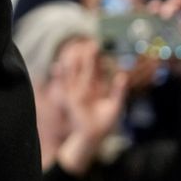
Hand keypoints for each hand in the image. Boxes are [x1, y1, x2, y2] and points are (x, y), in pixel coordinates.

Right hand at [54, 39, 127, 174]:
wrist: (93, 135)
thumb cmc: (105, 122)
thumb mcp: (115, 106)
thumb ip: (118, 91)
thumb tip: (123, 75)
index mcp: (98, 87)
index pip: (97, 70)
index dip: (97, 59)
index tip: (98, 47)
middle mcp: (86, 87)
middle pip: (86, 69)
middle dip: (88, 57)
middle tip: (91, 44)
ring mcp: (76, 91)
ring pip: (74, 74)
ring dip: (73, 63)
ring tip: (73, 51)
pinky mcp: (69, 98)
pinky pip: (63, 85)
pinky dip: (59, 76)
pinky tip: (57, 67)